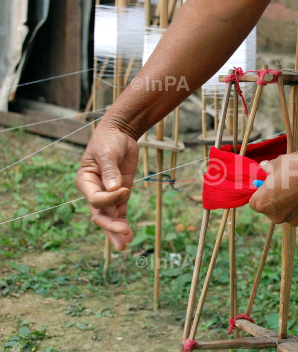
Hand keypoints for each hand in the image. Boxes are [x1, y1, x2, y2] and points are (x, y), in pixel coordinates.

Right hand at [75, 126, 138, 250]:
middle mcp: (95, 191)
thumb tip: (115, 188)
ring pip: (109, 217)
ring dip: (116, 231)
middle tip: (124, 234)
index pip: (95, 199)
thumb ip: (110, 170)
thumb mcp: (107, 152)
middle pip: (99, 214)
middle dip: (110, 226)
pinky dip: (124, 222)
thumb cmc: (108, 141)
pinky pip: (121, 211)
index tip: (124, 189)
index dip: (110, 199)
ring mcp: (108, 194)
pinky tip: (129, 234)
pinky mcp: (121, 194)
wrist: (120, 134)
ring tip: (125, 245)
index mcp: (85, 181)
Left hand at [249, 151, 297, 225]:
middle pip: (272, 211)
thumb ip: (269, 168)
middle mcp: (276, 216)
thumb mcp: (279, 162)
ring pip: (289, 214)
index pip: (255, 203)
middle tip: (286, 187)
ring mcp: (294, 220)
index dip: (262, 194)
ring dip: (292, 205)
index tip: (269, 186)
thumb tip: (264, 167)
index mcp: (263, 203)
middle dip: (277, 201)